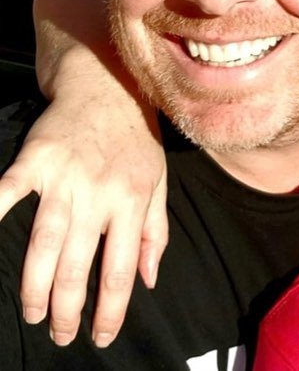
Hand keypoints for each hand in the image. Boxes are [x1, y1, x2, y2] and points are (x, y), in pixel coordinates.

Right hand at [0, 93, 166, 347]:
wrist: (109, 86)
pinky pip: (7, 193)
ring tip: (32, 314)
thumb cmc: (135, 139)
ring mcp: (65, 176)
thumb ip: (157, 231)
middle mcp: (100, 192)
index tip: (101, 337)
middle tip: (59, 333)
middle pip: (77, 265)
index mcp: (133, 200)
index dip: (110, 310)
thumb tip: (149, 280)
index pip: (121, 269)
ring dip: (35, 286)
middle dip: (66, 309)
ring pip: (45, 243)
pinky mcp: (35, 160)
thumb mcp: (159, 181)